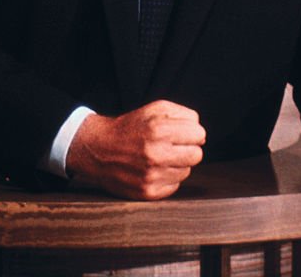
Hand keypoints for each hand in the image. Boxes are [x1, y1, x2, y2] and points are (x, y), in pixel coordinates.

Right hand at [66, 100, 205, 199]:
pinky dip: (168, 177)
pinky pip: (175, 186)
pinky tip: (155, 169)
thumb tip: (200, 132)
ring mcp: (152, 175)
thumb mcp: (155, 108)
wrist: (99, 149)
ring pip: (187, 171)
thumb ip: (183, 114)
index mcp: (159, 129)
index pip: (199, 134)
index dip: (193, 132)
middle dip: (188, 148)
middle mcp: (156, 153)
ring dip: (178, 163)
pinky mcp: (148, 192)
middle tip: (174, 145)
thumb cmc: (131, 127)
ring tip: (161, 156)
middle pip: (197, 155)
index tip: (184, 132)